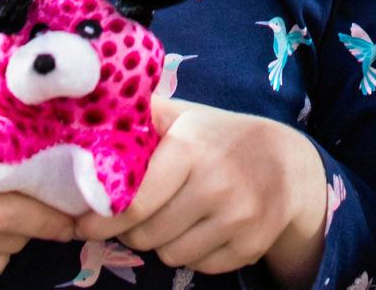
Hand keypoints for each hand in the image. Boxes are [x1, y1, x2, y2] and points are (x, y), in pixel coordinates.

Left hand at [77, 98, 327, 282]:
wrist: (290, 163)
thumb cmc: (222, 138)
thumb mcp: (186, 116)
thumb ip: (143, 116)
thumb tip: (91, 107)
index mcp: (191, 148)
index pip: (133, 204)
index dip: (101, 219)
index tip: (85, 224)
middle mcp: (216, 184)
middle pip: (146, 235)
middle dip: (133, 230)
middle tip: (137, 216)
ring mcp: (238, 218)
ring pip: (171, 255)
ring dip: (164, 242)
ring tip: (175, 218)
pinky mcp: (251, 245)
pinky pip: (200, 267)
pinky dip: (195, 254)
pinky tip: (204, 228)